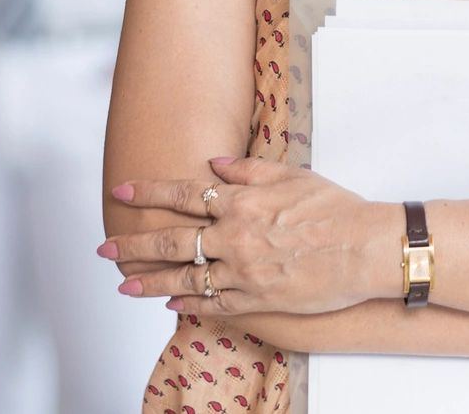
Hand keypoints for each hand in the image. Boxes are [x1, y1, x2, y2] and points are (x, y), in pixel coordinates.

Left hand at [102, 156, 393, 316]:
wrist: (365, 249)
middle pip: (172, 242)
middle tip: (104, 248)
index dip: (148, 193)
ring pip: (184, 279)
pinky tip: (170, 302)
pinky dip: (188, 303)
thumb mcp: (291, 174)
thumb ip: (248, 169)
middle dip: (133, 245)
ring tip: (123, 285)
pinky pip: (213, 304)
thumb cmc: (334, 208)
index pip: (183, 195)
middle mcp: (235, 237)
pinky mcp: (257, 300)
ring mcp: (243, 272)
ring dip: (149, 282)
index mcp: (241, 202)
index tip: (121, 190)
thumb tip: (214, 163)